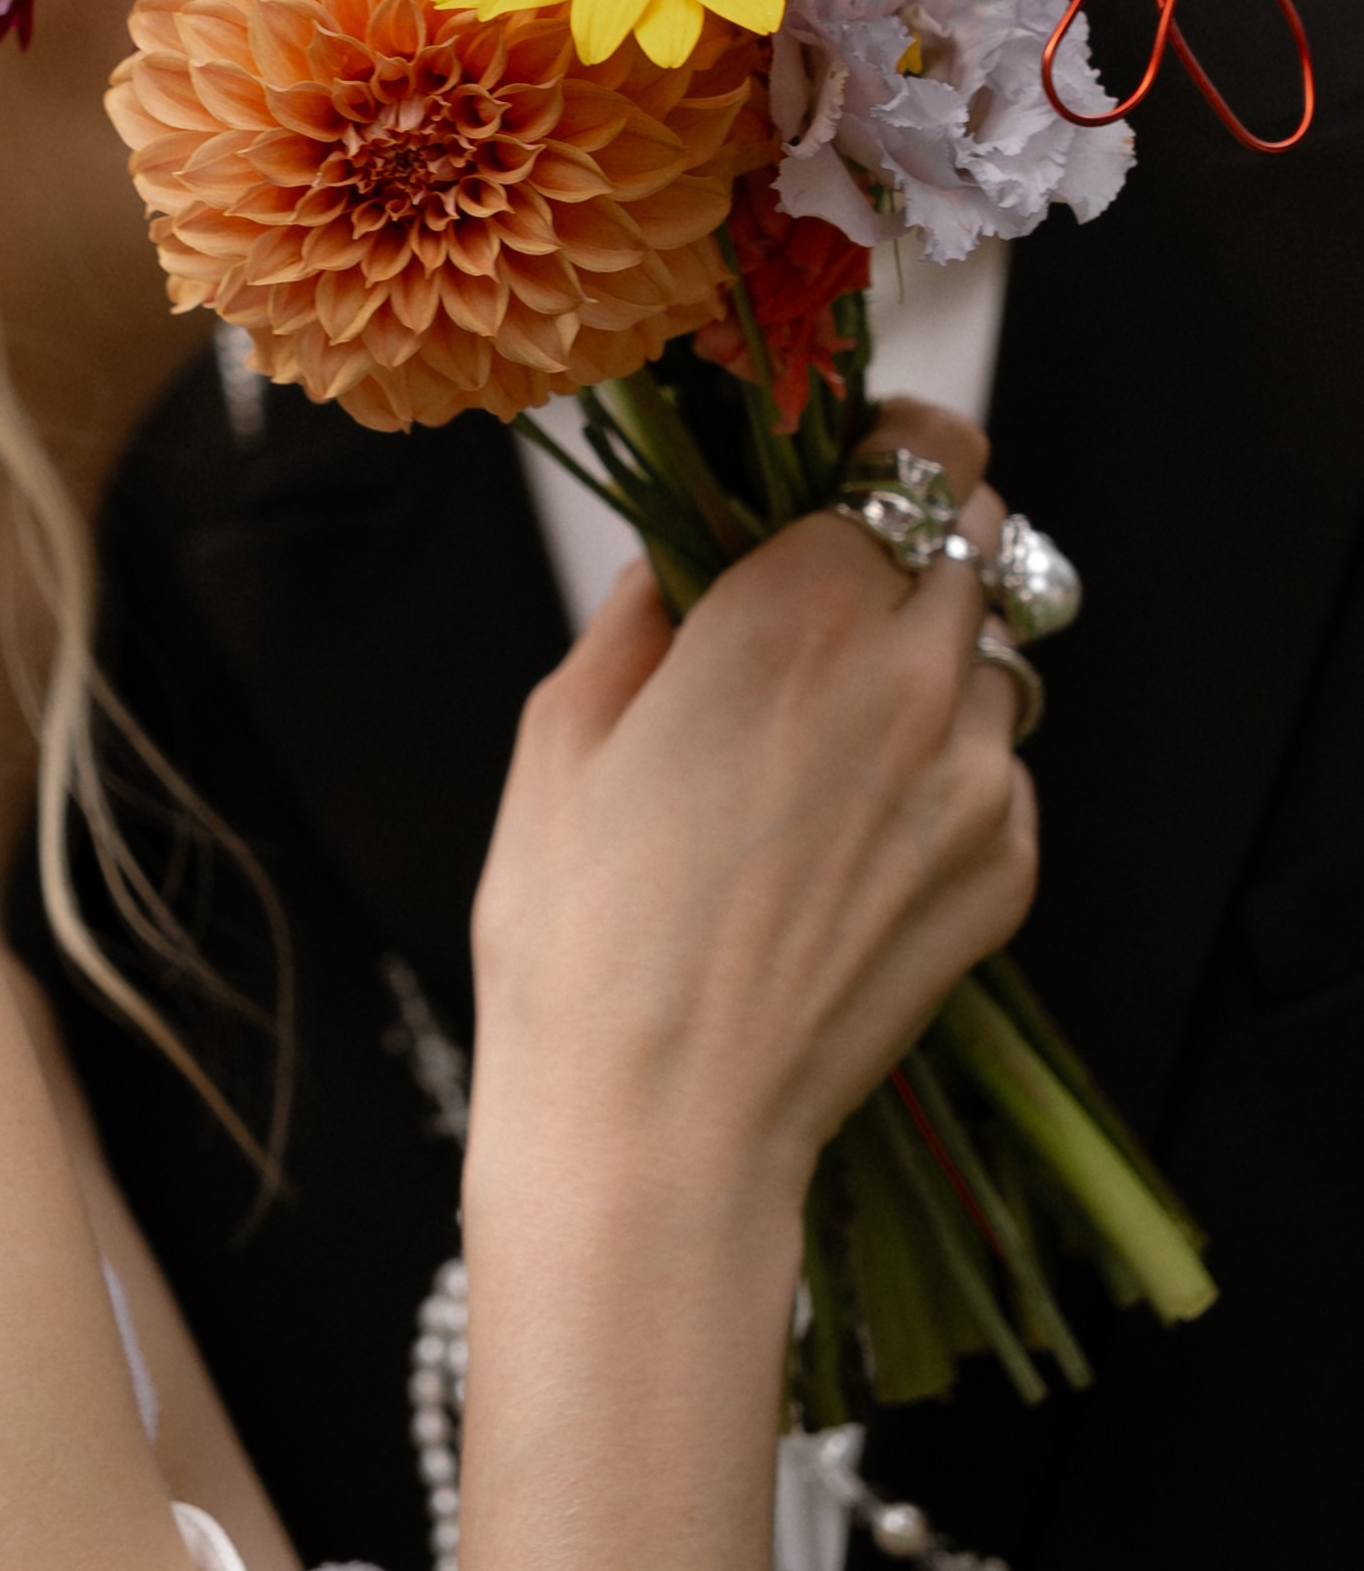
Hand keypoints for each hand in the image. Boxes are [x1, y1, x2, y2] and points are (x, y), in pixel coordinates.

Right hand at [468, 397, 1035, 1215]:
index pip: (915, 452)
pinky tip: (854, 838)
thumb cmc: (581, 928)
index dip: (887, 450)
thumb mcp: (563, 727)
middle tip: (834, 606)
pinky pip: (1001, 772)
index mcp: (796, 603)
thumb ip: (644, 607)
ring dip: (934, 664)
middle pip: (975, 537)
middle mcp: (912, 670)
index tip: (854, 469)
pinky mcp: (1007, 867)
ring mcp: (978, 775)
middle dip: (911, 549)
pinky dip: (948, 775)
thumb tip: (682, 556)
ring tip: (836, 743)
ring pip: (995, 655)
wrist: (658, 1120)